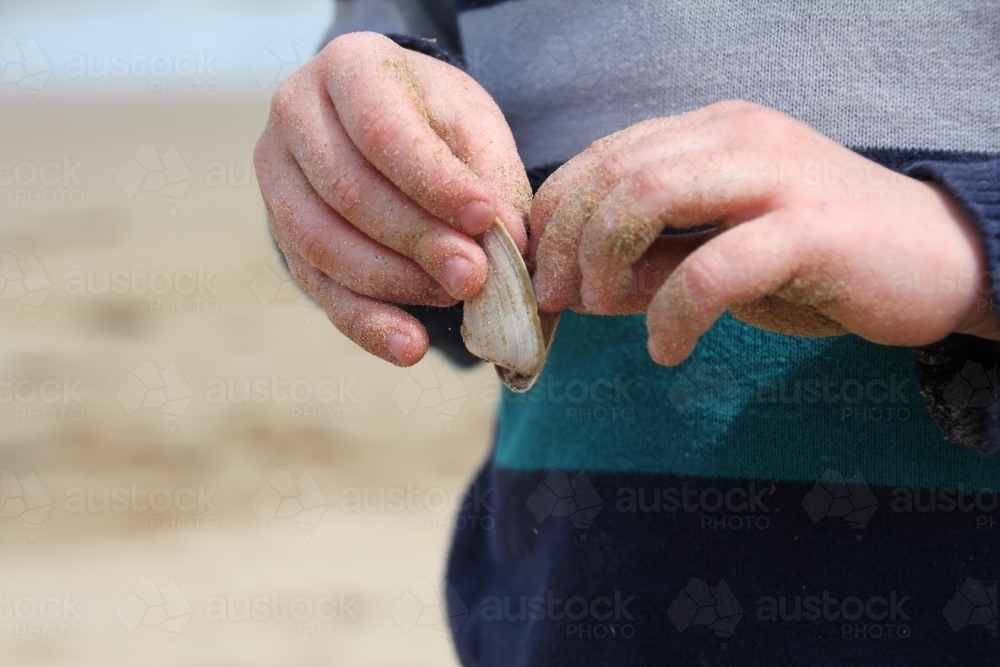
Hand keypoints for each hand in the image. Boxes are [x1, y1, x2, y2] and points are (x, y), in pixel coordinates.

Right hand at [254, 32, 530, 365]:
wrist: (383, 121)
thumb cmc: (434, 117)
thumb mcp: (471, 123)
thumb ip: (488, 174)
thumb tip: (507, 244)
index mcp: (347, 68)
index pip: (383, 130)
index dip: (432, 181)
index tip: (484, 218)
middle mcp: (295, 116)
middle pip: (348, 192)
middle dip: (417, 241)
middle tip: (476, 276)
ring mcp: (276, 179)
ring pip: (323, 245)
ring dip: (395, 283)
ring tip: (455, 300)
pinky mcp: (282, 235)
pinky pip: (318, 288)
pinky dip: (367, 323)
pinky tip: (410, 348)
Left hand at [529, 100, 996, 365]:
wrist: (938, 263)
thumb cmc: (817, 262)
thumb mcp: (715, 258)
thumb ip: (648, 263)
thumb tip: (574, 289)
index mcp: (709, 134)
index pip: (602, 156)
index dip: (554, 215)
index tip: (539, 273)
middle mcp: (736, 138)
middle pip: (612, 172)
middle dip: (566, 242)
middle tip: (555, 301)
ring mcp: (775, 176)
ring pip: (648, 196)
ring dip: (604, 260)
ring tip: (599, 312)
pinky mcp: (810, 230)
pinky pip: (713, 267)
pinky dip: (673, 314)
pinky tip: (667, 350)